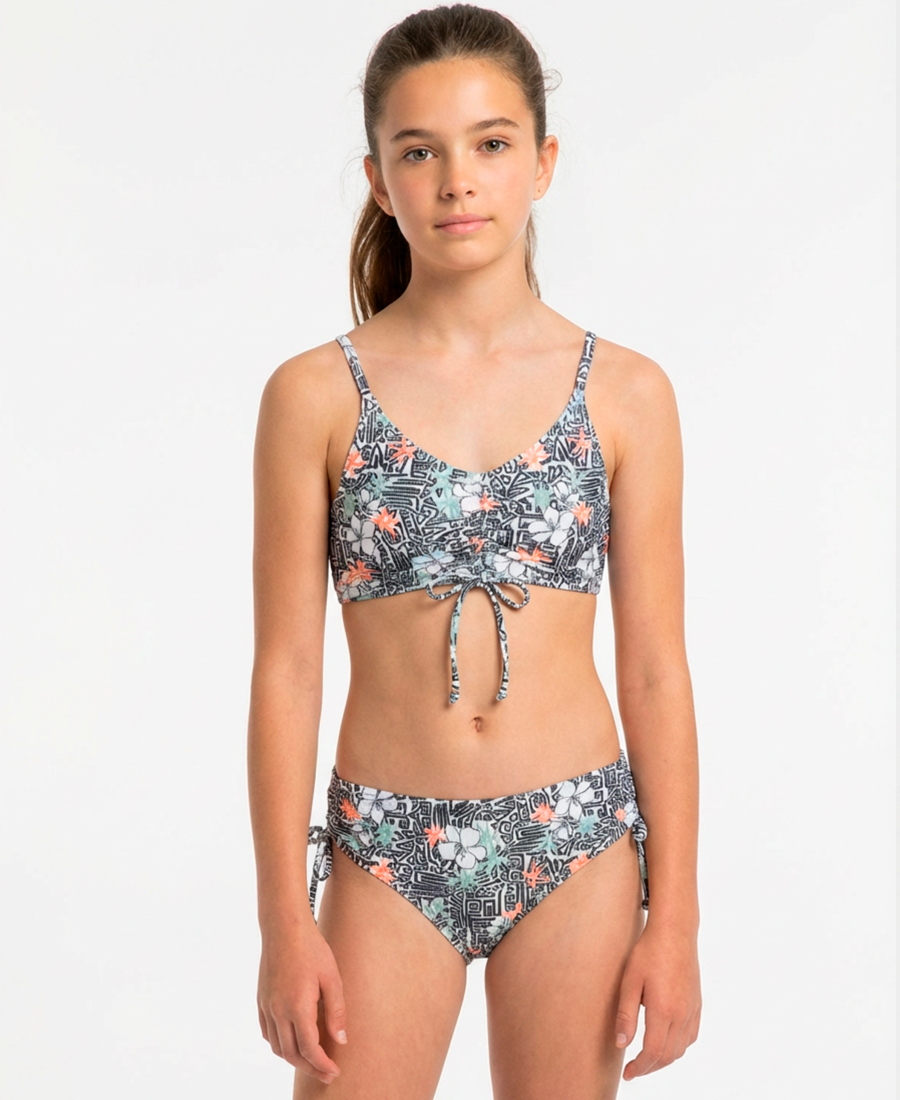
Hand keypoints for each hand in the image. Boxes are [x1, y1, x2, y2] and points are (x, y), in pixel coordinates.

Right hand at [257, 923, 348, 1084]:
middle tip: (326, 1074)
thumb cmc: (312, 949)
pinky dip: (279, 1044)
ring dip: (294, 1059)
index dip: (322, 1065)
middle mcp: (278, 1011)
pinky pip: (267, 1032)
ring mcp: (266, 1006)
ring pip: (277, 1046)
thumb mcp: (331, 978)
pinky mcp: (261, 999)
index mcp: (297, 1007)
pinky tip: (291, 1041)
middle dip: (310, 1068)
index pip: (310, 1049)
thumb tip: (341, 1040)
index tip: (334, 1071)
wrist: (284, 927)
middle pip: (291, 1054)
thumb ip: (336, 1011)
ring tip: (311, 1061)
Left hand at [614, 923, 700, 1079]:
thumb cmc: (648, 952)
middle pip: (668, 1055)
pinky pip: (691, 1036)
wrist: (675, 931)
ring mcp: (692, 1010)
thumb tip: (621, 1044)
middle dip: (650, 1067)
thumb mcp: (630, 981)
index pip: (652, 1052)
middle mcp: (682, 1014)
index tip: (628, 1073)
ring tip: (647, 1059)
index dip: (640, 1068)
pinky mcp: (697, 1004)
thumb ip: (626, 1015)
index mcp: (663, 1010)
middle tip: (634, 1070)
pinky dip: (678, 1047)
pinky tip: (667, 1043)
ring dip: (664, 1059)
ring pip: (681, 1049)